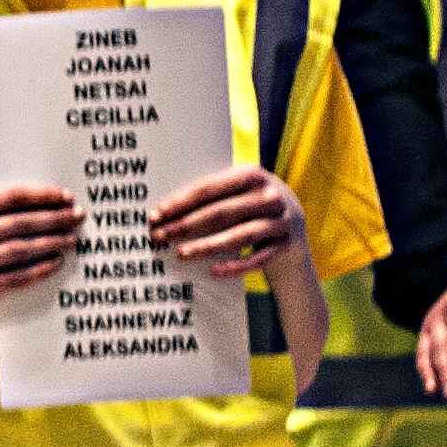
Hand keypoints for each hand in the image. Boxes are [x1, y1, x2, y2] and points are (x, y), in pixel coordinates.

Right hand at [0, 184, 79, 316]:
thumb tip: (38, 203)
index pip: (9, 198)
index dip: (41, 196)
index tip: (65, 196)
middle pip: (18, 223)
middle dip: (54, 218)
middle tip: (77, 216)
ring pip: (18, 250)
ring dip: (50, 243)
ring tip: (72, 239)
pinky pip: (13, 279)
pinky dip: (37, 271)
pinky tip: (55, 264)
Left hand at [149, 165, 306, 281]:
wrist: (291, 227)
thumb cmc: (249, 208)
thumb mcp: (238, 194)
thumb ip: (211, 196)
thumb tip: (164, 211)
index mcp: (253, 175)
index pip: (210, 188)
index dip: (180, 202)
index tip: (155, 215)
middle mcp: (270, 196)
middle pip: (221, 212)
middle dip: (185, 225)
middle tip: (158, 237)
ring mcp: (281, 221)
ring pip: (239, 236)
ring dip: (207, 246)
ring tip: (181, 254)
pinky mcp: (287, 245)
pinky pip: (257, 260)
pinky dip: (235, 266)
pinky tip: (213, 271)